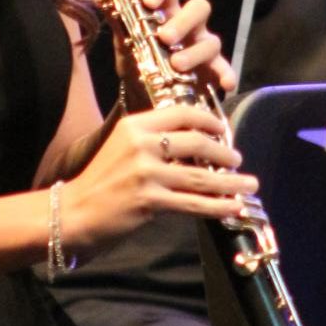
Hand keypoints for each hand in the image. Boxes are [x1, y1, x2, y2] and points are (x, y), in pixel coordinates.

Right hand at [60, 100, 259, 253]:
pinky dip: (219, 206)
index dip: (208, 119)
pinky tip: (234, 207)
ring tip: (250, 184)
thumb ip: (153, 141)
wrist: (74, 212)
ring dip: (231, 181)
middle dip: (224, 152)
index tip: (222, 128)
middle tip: (238, 159)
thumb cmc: (100, 180)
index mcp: (135, 125)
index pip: (181, 113)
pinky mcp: (150, 201)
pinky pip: (194, 203)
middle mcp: (142, 144)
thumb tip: (195, 143)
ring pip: (201, 175)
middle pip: (197, 141)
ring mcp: (147, 172)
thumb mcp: (122, 147)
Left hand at [112, 0, 236, 103]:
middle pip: (199, 6)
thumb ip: (117, 20)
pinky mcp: (212, 69)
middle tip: (165, 37)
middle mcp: (188, 23)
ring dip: (194, 51)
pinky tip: (224, 84)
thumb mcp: (124, 40)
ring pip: (212, 39)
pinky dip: (226, 74)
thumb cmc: (137, 58)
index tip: (148, 1)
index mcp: (166, 8)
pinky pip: (225, 68)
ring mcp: (202, 45)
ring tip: (176, 65)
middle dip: (183, 21)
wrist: (142, 93)